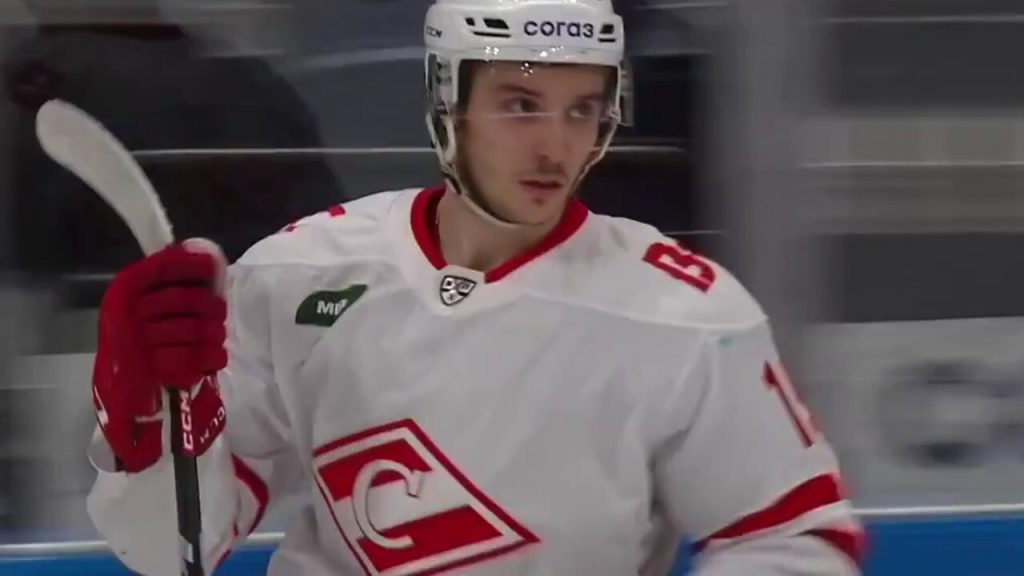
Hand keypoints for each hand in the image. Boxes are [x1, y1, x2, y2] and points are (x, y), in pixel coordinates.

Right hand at [92, 238, 227, 471]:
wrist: (119, 385)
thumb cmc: (141, 336)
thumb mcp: (146, 303)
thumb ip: (170, 283)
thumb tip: (208, 258)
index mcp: (126, 287)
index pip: (164, 265)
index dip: (193, 263)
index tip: (214, 266)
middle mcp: (127, 310)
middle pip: (186, 299)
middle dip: (212, 307)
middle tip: (220, 315)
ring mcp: (136, 342)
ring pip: (193, 330)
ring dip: (215, 335)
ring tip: (218, 339)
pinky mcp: (148, 370)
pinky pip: (190, 359)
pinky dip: (209, 358)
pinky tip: (214, 357)